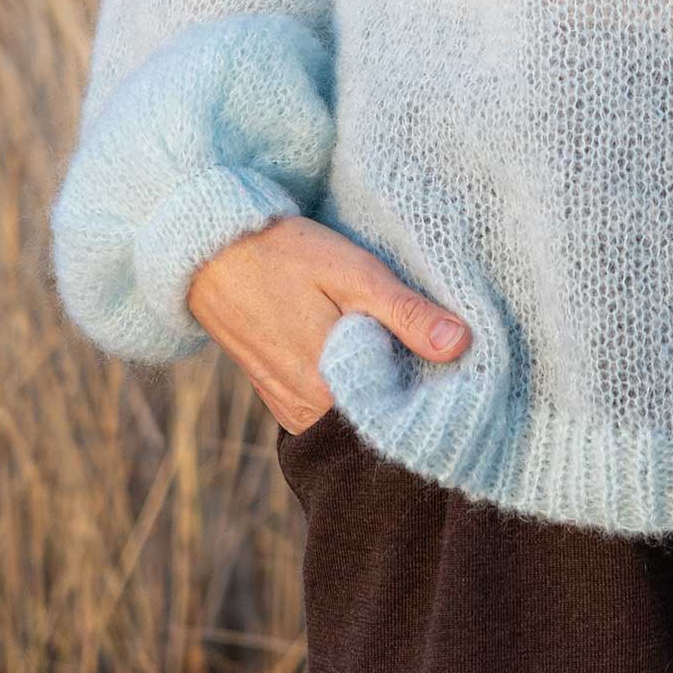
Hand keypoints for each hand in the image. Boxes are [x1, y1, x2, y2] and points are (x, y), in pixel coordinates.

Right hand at [186, 215, 471, 434]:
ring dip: (383, 392)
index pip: (405, 416)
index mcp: (332, 390)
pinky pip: (331, 410)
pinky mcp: (281, 400)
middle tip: (438, 355)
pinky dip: (354, 391)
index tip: (463, 368)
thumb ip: (406, 313)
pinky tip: (370, 357)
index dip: (438, 394)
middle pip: (381, 420)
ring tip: (405, 352)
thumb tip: (461, 345)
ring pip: (357, 416)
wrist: (209, 252)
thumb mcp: (354, 273)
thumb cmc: (284, 255)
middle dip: (412, 394)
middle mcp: (309, 413)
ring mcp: (292, 410)